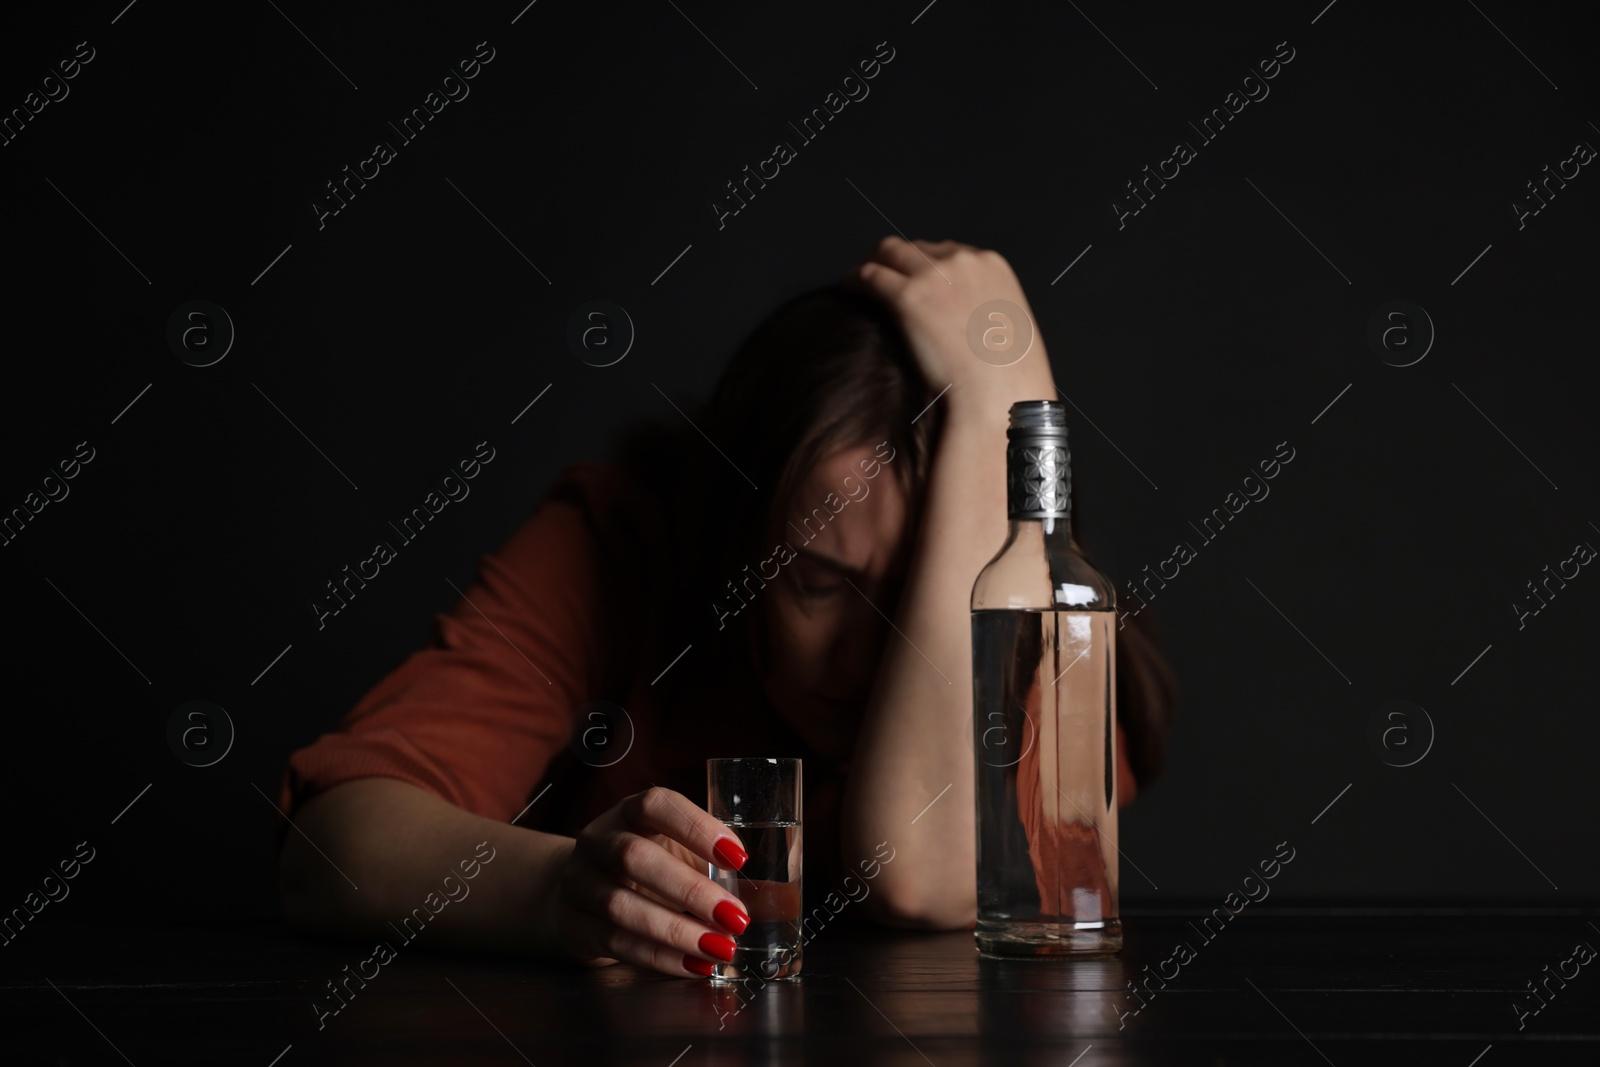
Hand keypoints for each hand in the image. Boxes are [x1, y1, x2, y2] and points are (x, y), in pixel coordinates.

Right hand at [551, 786, 751, 977]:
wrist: (582, 889)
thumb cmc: (650, 865)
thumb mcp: (678, 851)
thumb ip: (717, 864)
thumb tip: (780, 897)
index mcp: (631, 811)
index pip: (657, 805)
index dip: (697, 827)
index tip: (739, 856)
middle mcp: (598, 839)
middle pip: (635, 858)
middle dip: (690, 890)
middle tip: (737, 917)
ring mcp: (579, 881)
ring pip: (621, 906)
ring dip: (677, 931)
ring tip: (721, 949)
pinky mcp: (573, 924)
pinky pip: (615, 942)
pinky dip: (659, 956)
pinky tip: (694, 965)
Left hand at [844, 236, 1055, 421]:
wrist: (1000, 396)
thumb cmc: (1008, 380)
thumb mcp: (1010, 329)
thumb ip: (986, 312)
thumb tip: (967, 323)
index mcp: (991, 265)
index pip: (947, 252)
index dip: (923, 265)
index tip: (909, 279)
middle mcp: (963, 261)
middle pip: (916, 248)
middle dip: (896, 261)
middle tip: (877, 279)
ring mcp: (935, 275)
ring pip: (888, 252)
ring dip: (871, 264)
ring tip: (857, 283)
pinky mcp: (908, 296)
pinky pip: (869, 276)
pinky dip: (854, 280)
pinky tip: (848, 293)